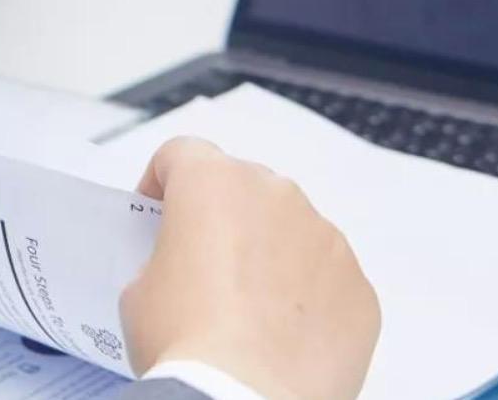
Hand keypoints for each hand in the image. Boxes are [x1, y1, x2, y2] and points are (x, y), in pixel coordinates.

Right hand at [120, 138, 380, 399]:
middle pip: (243, 188)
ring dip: (268, 256)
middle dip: (222, 219)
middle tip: (201, 268)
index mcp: (214, 183)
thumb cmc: (185, 342)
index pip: (183, 154)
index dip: (162, 183)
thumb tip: (185, 267)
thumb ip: (163, 255)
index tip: (157, 215)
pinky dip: (307, 298)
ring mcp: (326, 239)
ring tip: (246, 311)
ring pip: (291, 231)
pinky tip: (280, 336)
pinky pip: (327, 278)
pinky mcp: (359, 287)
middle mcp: (277, 197)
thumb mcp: (139, 290)